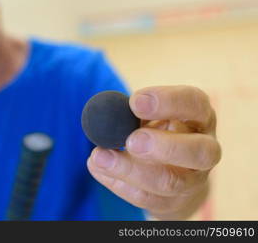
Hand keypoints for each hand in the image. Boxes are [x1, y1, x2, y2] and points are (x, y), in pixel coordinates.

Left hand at [87, 86, 220, 219]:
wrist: (167, 166)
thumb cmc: (154, 128)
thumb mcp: (148, 113)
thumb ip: (132, 111)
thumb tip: (107, 111)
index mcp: (199, 116)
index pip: (194, 103)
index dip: (168, 101)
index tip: (134, 101)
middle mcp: (205, 149)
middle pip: (200, 152)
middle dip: (164, 147)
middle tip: (131, 141)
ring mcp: (193, 180)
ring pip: (171, 182)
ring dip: (131, 170)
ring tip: (99, 156)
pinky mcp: (174, 201)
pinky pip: (148, 198)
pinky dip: (120, 184)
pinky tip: (99, 169)